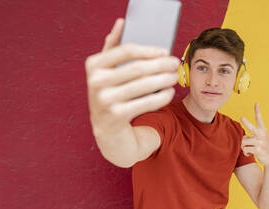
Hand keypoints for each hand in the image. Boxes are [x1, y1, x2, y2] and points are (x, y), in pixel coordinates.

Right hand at [85, 18, 180, 136]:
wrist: (106, 125)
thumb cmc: (110, 90)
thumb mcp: (105, 69)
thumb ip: (112, 46)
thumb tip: (121, 23)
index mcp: (93, 65)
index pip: (126, 50)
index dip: (149, 50)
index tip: (165, 51)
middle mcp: (96, 82)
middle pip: (138, 68)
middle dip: (161, 65)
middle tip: (175, 63)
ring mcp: (105, 100)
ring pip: (144, 85)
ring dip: (165, 79)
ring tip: (174, 76)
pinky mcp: (117, 115)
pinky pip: (147, 102)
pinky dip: (162, 96)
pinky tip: (170, 91)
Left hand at [240, 103, 268, 167]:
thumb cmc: (263, 147)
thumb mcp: (261, 139)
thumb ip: (252, 136)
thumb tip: (241, 138)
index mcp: (263, 131)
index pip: (259, 119)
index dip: (257, 111)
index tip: (256, 103)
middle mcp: (261, 135)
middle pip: (251, 128)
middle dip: (246, 122)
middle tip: (241, 117)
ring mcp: (260, 142)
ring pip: (243, 141)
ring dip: (243, 146)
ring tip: (247, 148)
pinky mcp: (257, 150)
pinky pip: (245, 149)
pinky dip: (245, 152)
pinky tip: (248, 153)